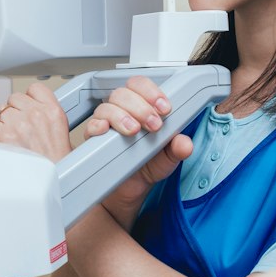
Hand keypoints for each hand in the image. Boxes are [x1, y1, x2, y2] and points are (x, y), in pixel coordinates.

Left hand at [0, 82, 72, 161]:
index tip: (27, 107)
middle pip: (14, 98)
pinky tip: (1, 143)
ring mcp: (18, 124)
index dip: (28, 99)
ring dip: (2, 123)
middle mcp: (35, 114)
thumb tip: (31, 109)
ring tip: (11, 138)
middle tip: (19, 129)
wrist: (50, 184)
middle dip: (15, 111)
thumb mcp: (62, 132)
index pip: (34, 89)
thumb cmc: (57, 165)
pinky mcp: (1, 136)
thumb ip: (47, 115)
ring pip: (0, 110)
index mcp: (53, 112)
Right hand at [85, 76, 189, 228]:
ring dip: (122, 115)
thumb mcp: (168, 158)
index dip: (151, 92)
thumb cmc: (148, 166)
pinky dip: (97, 125)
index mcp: (142, 108)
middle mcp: (123, 112)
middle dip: (141, 106)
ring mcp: (107, 125)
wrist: (130, 190)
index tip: (164, 108)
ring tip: (134, 131)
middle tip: (154, 124)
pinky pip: (90, 126)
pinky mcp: (94, 141)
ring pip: (107, 107)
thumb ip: (178, 149)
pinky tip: (106, 130)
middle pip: (123, 93)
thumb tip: (184, 143)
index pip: (141, 86)